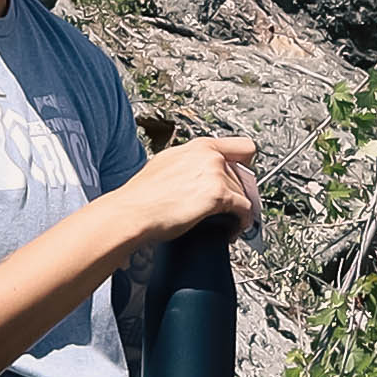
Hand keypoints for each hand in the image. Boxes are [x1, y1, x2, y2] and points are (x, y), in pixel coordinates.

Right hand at [120, 138, 264, 250]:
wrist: (131, 212)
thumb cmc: (140, 197)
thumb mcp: (166, 167)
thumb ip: (187, 166)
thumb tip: (196, 178)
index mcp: (197, 147)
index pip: (242, 146)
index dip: (245, 166)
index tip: (243, 179)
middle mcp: (208, 155)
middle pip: (244, 174)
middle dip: (240, 192)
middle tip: (233, 208)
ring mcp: (214, 172)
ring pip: (245, 193)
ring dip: (240, 210)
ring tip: (229, 223)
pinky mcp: (217, 194)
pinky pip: (245, 208)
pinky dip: (243, 221)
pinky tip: (233, 229)